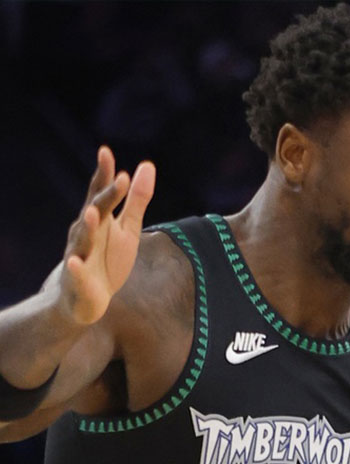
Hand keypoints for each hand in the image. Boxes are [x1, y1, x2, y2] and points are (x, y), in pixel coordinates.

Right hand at [59, 147, 155, 325]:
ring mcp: (80, 255)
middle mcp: (86, 233)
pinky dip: (76, 267)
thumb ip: (137, 199)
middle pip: (95, 211)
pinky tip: (75, 262)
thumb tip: (146, 165)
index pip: (100, 193)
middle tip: (120, 178)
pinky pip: (76, 272)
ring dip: (88, 226)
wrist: (86, 298)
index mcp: (99, 220)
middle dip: (106, 196)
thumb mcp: (128, 229)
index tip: (106, 152)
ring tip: (92, 213)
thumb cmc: (107, 259)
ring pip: (82, 239)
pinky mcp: (79, 279)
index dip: (105, 174)